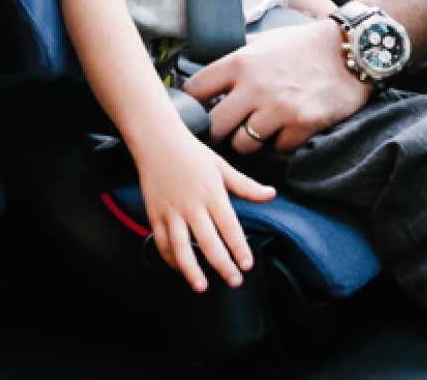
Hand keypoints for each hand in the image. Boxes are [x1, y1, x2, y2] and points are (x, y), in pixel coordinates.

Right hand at [132, 131, 275, 292]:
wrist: (157, 141)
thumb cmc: (191, 154)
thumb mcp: (222, 167)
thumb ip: (246, 186)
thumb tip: (271, 194)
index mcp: (212, 194)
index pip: (229, 227)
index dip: (239, 248)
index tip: (247, 264)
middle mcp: (191, 205)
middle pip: (208, 242)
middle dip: (222, 265)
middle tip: (233, 281)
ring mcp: (171, 212)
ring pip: (180, 248)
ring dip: (191, 270)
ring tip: (202, 286)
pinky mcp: (155, 215)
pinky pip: (162, 243)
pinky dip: (170, 259)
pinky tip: (180, 268)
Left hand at [186, 19, 373, 155]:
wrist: (350, 50)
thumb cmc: (304, 44)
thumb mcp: (264, 40)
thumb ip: (236, 54)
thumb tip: (205, 63)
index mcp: (240, 62)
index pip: (195, 91)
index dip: (192, 104)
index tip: (196, 110)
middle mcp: (256, 87)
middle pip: (214, 127)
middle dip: (216, 132)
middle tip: (224, 130)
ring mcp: (279, 108)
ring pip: (243, 144)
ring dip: (248, 141)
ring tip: (257, 130)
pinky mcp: (302, 124)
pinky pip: (278, 148)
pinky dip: (280, 143)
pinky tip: (286, 129)